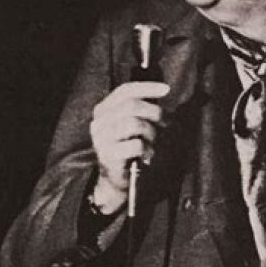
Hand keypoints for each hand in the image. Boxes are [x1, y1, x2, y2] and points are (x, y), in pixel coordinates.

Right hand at [89, 81, 168, 211]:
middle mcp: (99, 121)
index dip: (147, 88)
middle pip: (132, 105)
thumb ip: (143, 108)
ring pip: (134, 124)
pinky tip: (147, 155)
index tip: (166, 90)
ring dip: (152, 133)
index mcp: (104, 109)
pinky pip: (136, 145)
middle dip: (155, 112)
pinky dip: (148, 150)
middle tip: (165, 123)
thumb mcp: (134, 124)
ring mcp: (101, 138)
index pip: (125, 90)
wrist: (116, 178)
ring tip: (153, 142)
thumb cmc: (129, 147)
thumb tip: (163, 92)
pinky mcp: (108, 155)